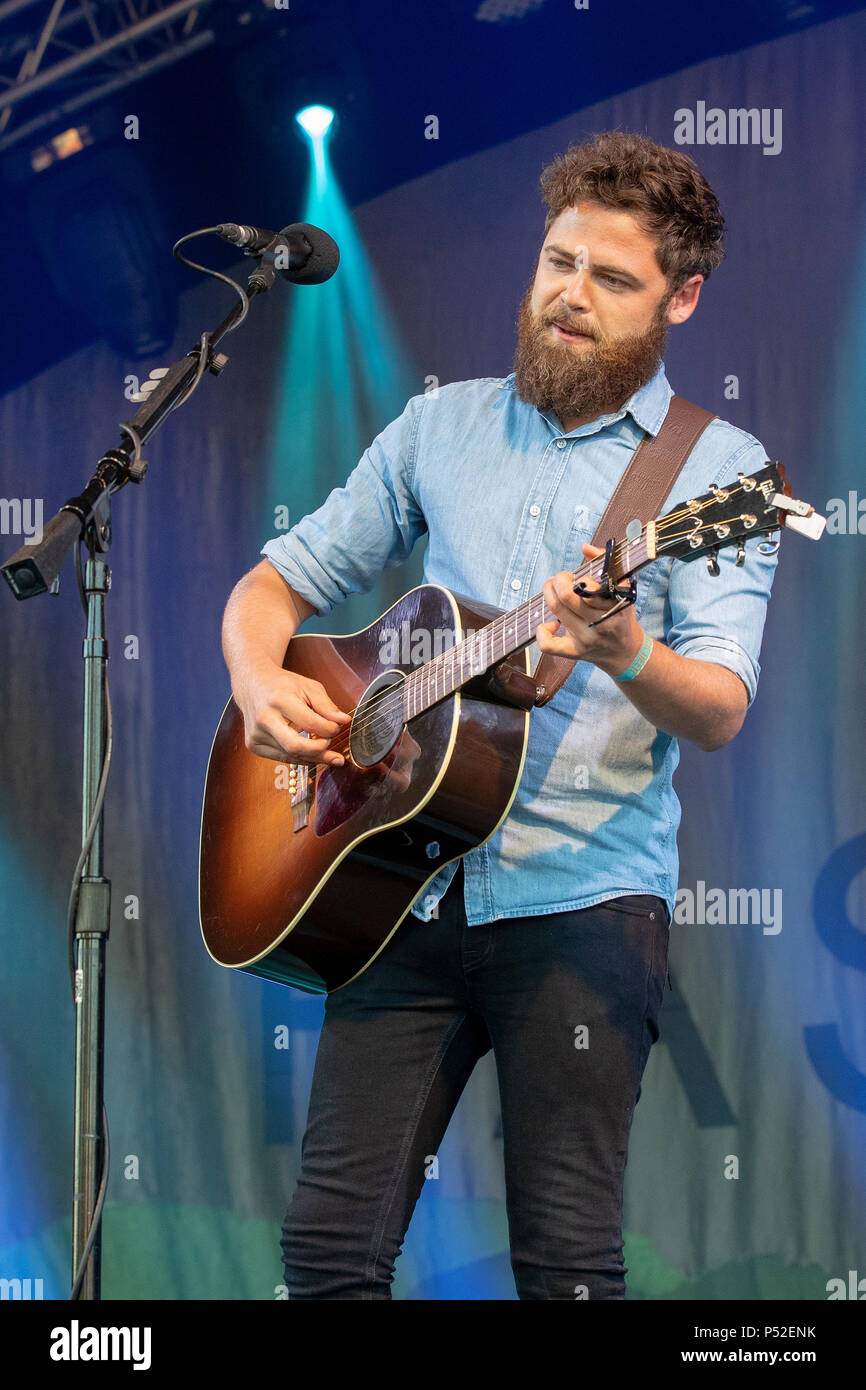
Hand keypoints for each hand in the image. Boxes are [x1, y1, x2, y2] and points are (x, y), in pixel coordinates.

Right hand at [233, 661, 349, 764]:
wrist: (253, 685)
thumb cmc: (283, 685)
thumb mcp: (308, 687)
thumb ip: (326, 705)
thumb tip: (343, 721)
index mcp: (278, 700)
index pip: (310, 723)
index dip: (329, 729)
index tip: (337, 727)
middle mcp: (264, 718)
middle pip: (295, 746)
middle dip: (320, 752)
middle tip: (336, 755)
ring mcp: (256, 733)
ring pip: (290, 755)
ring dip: (313, 758)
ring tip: (329, 756)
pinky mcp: (253, 744)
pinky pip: (282, 757)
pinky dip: (300, 758)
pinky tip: (312, 755)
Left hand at [536, 543, 643, 676]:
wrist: (625, 652)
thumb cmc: (620, 614)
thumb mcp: (621, 587)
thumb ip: (605, 563)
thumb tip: (584, 547)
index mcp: (615, 602)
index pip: (589, 585)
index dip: (578, 577)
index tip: (578, 577)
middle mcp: (601, 621)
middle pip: (567, 595)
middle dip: (558, 580)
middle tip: (561, 579)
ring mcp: (587, 638)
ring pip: (557, 610)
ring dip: (548, 593)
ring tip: (553, 590)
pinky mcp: (575, 652)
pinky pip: (548, 645)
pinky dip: (542, 631)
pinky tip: (550, 624)